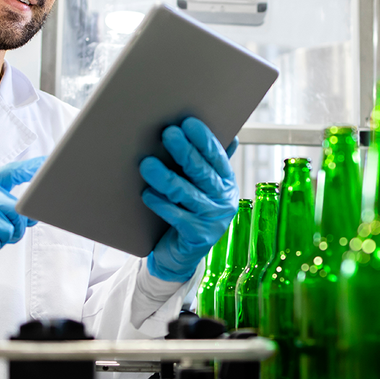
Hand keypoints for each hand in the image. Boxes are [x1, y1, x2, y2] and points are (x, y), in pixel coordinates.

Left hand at [140, 117, 238, 281]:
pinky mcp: (198, 237)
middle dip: (184, 151)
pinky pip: (177, 217)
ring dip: (166, 177)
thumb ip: (210, 162)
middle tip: (168, 133)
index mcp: (226, 181)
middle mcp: (224, 199)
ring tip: (147, 164)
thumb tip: (232, 136)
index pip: (216, 156)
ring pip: (186, 193)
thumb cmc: (187, 210)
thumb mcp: (201, 186)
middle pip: (202, 171)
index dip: (204, 139)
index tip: (188, 122)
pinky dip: (161, 204)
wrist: (179, 255)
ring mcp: (213, 220)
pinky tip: (147, 194)